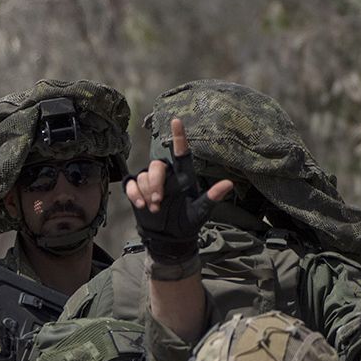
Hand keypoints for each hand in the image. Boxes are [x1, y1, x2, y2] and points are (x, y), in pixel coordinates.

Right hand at [125, 119, 234, 269]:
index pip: (181, 153)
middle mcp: (167, 176)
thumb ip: (212, 197)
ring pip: (143, 176)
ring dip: (146, 193)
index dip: (179, 137)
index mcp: (183, 177)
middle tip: (158, 201)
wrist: (168, 239)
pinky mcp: (137, 191)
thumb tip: (229, 183)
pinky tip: (140, 206)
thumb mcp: (200, 212)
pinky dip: (134, 194)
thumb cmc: (187, 223)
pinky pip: (131, 184)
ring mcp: (150, 183)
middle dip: (155, 182)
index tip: (177, 121)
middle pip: (157, 165)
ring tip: (153, 209)